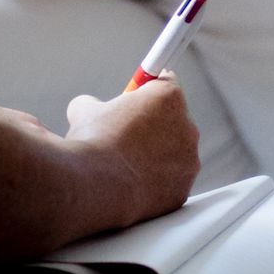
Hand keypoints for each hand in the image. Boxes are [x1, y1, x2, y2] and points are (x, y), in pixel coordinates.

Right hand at [66, 77, 199, 224]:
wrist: (93, 187)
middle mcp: (188, 127)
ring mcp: (189, 162)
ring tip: (124, 165)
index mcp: (168, 98)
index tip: (137, 98)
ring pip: (174, 155)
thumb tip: (88, 108)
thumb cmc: (92, 144)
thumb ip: (96, 103)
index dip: (147, 92)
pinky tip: (131, 185)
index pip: (166, 83)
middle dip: (153, 127)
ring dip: (155, 157)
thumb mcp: (84, 110)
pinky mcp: (183, 190)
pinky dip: (155, 184)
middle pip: (174, 121)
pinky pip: (171, 183)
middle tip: (125, 136)